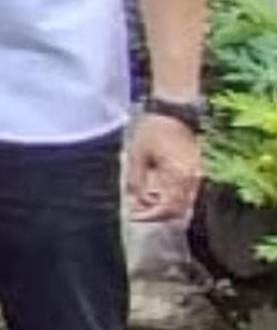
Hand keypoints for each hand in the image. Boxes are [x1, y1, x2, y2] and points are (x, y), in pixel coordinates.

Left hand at [131, 109, 203, 226]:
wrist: (174, 113)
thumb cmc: (153, 131)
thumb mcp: (137, 156)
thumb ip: (137, 182)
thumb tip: (135, 203)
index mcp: (179, 175)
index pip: (169, 208)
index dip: (150, 216)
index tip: (133, 216)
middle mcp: (193, 179)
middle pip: (178, 210)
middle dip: (155, 214)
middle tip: (135, 211)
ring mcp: (197, 175)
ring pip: (182, 204)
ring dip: (162, 207)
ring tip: (140, 201)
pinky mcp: (195, 172)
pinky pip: (185, 193)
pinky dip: (169, 198)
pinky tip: (152, 192)